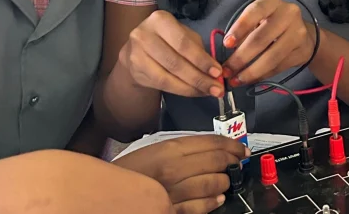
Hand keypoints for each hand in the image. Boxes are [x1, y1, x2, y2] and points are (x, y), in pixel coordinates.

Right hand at [114, 135, 249, 213]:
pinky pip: (200, 206)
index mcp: (169, 148)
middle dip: (232, 161)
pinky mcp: (172, 209)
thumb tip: (210, 148)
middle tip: (238, 161)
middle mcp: (174, 168)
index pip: (211, 142)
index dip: (231, 145)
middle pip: (216, 161)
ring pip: (213, 183)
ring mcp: (174, 191)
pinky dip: (213, 201)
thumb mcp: (154, 149)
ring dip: (224, 181)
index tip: (240, 148)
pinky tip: (217, 198)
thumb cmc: (129, 170)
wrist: (107, 191)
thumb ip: (180, 147)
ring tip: (225, 180)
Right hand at [119, 11, 224, 97]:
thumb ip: (198, 50)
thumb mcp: (183, 36)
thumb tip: (215, 72)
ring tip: (208, 92)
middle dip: (200, 78)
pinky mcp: (134, 70)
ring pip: (168, 76)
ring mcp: (136, 53)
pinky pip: (161, 84)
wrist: (136, 50)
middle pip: (176, 62)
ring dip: (191, 87)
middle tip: (217, 89)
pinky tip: (194, 92)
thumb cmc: (166, 40)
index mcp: (160, 20)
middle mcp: (144, 35)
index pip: (184, 43)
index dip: (202, 60)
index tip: (218, 72)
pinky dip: (181, 90)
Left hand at [222, 0, 315, 85]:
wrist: (303, 33)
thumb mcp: (258, 18)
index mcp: (272, 2)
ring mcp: (298, 33)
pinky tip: (251, 80)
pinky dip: (262, 75)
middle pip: (261, 38)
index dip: (239, 28)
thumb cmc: (272, 24)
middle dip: (241, 57)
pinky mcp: (303, 51)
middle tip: (227, 70)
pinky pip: (279, 66)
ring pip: (272, 57)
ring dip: (251, 72)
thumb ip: (244, 30)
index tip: (227, 44)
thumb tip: (228, 49)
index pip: (255, 12)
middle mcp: (288, 14)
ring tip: (236, 80)